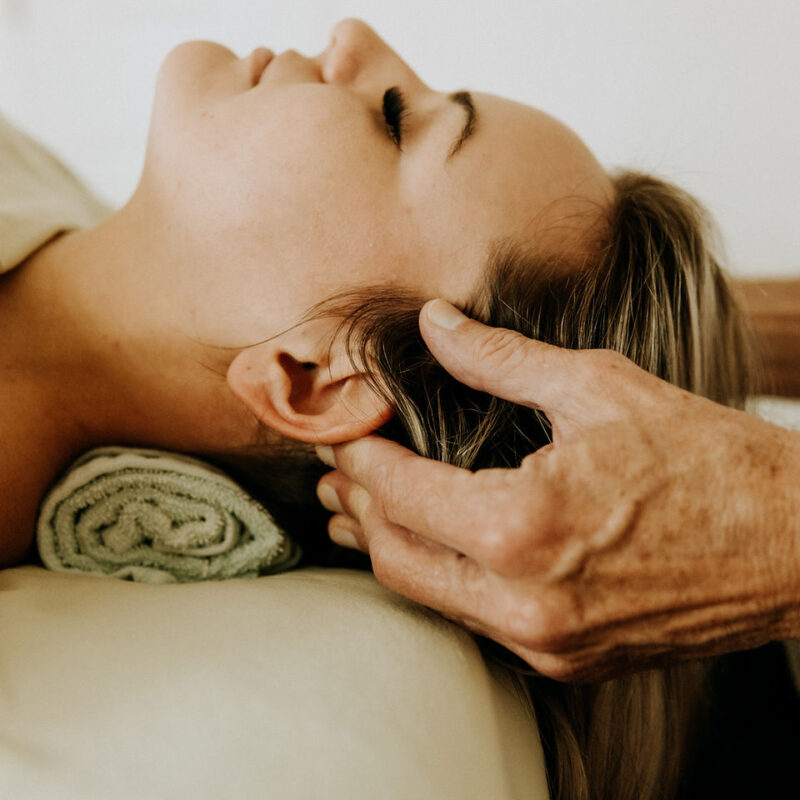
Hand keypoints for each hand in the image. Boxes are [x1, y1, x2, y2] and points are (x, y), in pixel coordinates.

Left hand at [316, 299, 799, 680]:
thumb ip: (498, 359)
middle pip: (397, 555)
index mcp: (523, 527)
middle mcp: (524, 601)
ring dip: (390, 545)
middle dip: (360, 505)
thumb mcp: (596, 386)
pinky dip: (440, 574)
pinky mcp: (564, 660)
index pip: (400, 492)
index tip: (343, 428)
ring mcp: (544, 643)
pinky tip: (433, 541)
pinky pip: (473, 616)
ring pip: (428, 594)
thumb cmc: (705, 458)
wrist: (790, 543)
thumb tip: (434, 324)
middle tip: (339, 468)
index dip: (360, 455)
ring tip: (362, 506)